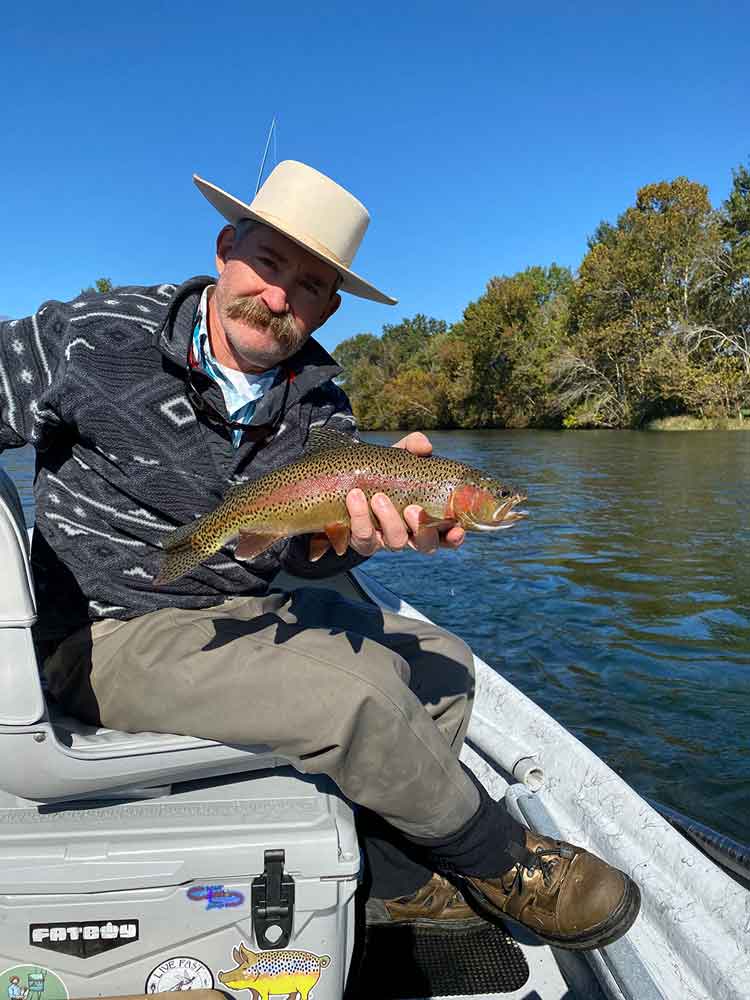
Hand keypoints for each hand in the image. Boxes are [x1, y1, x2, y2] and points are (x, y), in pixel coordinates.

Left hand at [308, 432, 465, 558]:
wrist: (346, 478)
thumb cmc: (383, 471)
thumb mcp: (398, 456)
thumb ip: (413, 447)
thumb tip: (425, 446)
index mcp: (426, 518)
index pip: (447, 536)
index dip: (454, 537)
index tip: (457, 529)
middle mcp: (410, 534)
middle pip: (425, 544)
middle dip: (421, 529)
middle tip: (411, 508)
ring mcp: (387, 540)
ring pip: (395, 542)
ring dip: (389, 520)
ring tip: (378, 497)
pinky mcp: (363, 542)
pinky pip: (364, 539)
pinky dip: (359, 517)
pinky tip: (355, 498)